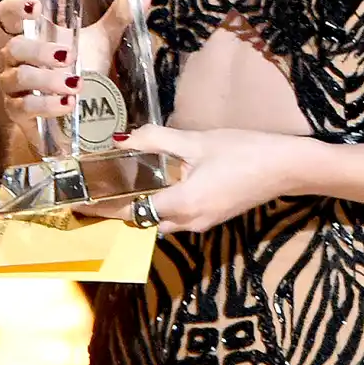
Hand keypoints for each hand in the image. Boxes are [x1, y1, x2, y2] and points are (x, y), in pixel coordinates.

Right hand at [0, 0, 144, 141]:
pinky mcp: (17, 111)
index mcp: (34, 34)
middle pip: (14, 46)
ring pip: (17, 77)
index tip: (37, 7)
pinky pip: (24, 107)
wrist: (77, 112)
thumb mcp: (102, 41)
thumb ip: (118, 17)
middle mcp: (17, 57)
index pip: (9, 14)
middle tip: (69, 56)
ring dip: (47, 80)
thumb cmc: (84, 66)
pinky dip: (47, 105)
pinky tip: (69, 104)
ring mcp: (14, 85)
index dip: (16, 7)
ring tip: (76, 85)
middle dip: (40, 51)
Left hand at [78, 124, 318, 234]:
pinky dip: (160, 205)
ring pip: (159, 221)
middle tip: (95, 190)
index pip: (129, 212)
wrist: (288, 168)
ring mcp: (202, 224)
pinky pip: (176, 217)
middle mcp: (188, 223)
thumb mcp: (198, 141)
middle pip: (141, 222)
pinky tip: (157, 184)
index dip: (101, 208)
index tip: (75, 202)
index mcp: (181, 205)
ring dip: (139, 208)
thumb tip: (122, 140)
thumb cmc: (244, 151)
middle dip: (117, 210)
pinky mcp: (213, 217)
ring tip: (120, 185)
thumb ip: (158, 140)